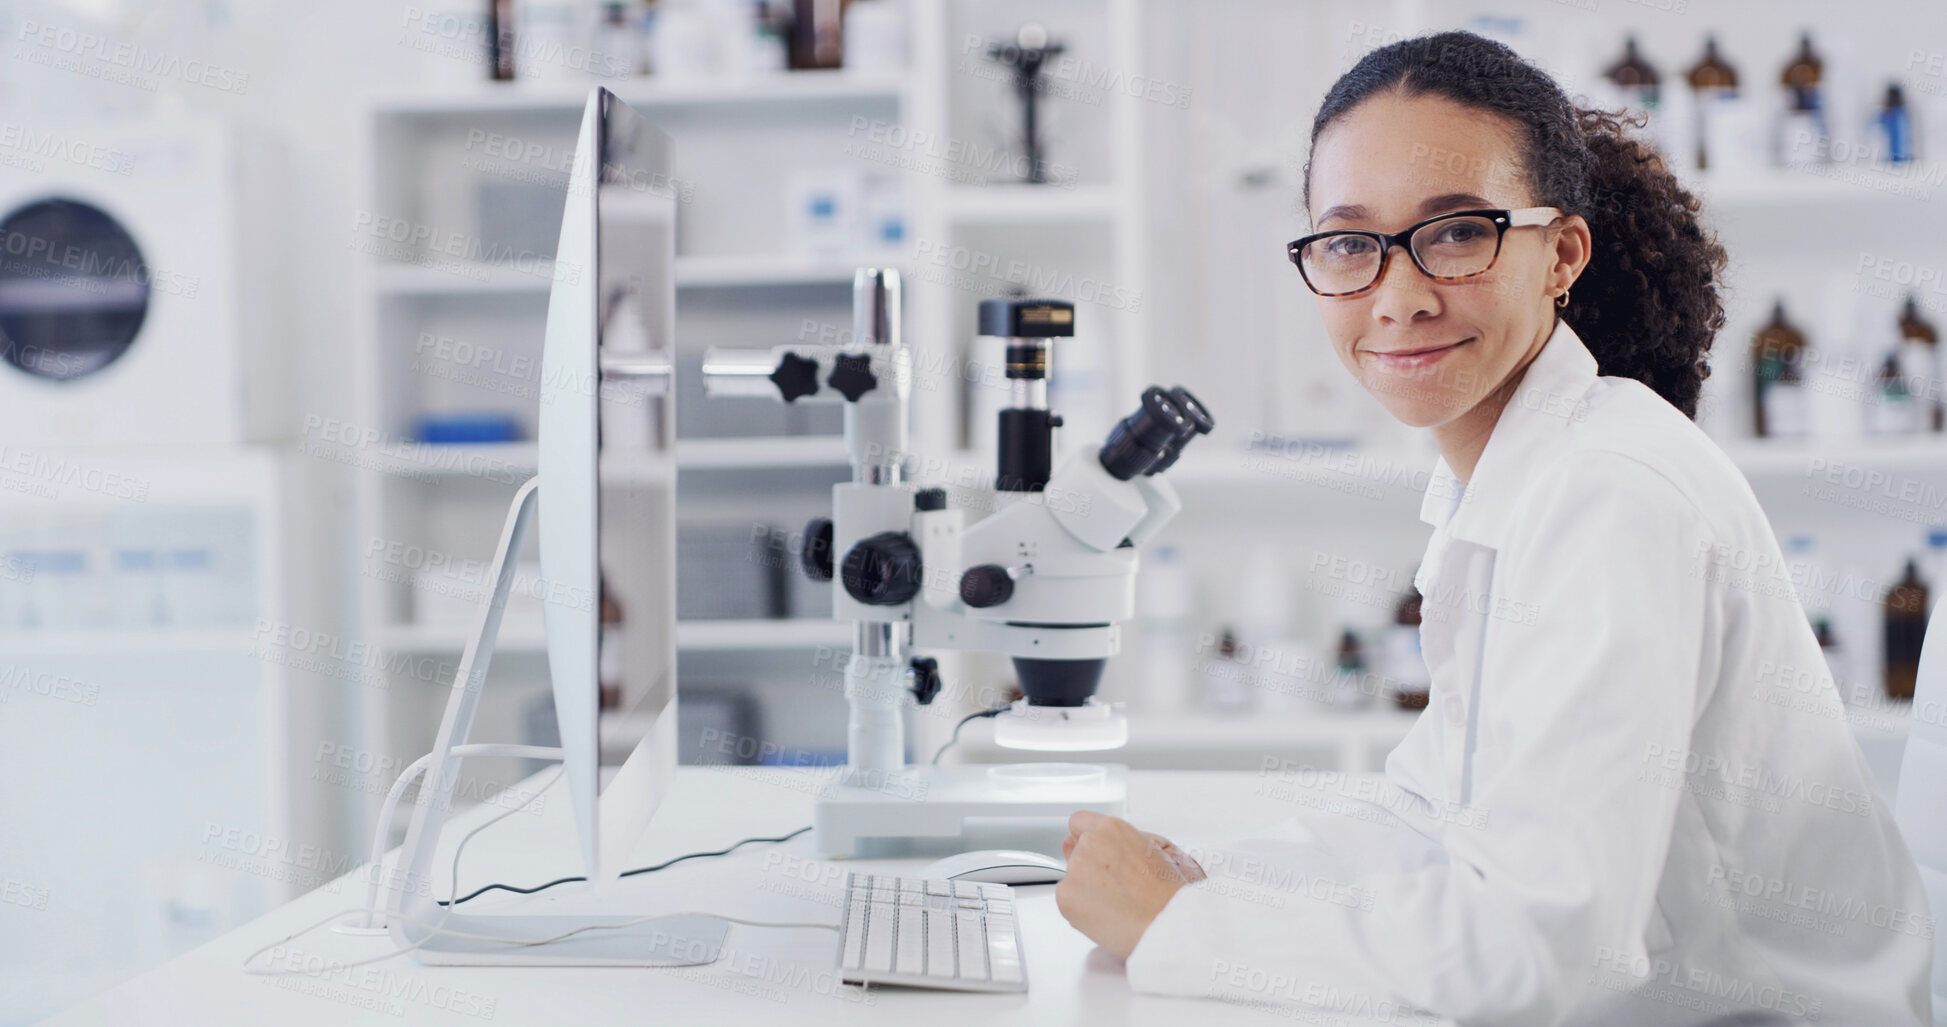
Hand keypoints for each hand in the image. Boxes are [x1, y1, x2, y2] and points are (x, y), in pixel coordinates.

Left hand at [1055, 811, 1204, 959]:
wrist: (1168, 922)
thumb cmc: (1168, 893)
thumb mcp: (1153, 851)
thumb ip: (1120, 843)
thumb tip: (1096, 843)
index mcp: (1112, 829)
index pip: (1079, 823)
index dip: (1086, 840)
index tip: (1093, 854)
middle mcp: (1089, 843)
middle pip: (1076, 853)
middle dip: (1089, 869)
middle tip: (1114, 889)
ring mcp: (1075, 869)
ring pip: (1072, 879)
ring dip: (1085, 891)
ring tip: (1116, 906)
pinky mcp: (1065, 896)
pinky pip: (1067, 902)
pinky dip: (1081, 911)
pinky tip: (1106, 917)